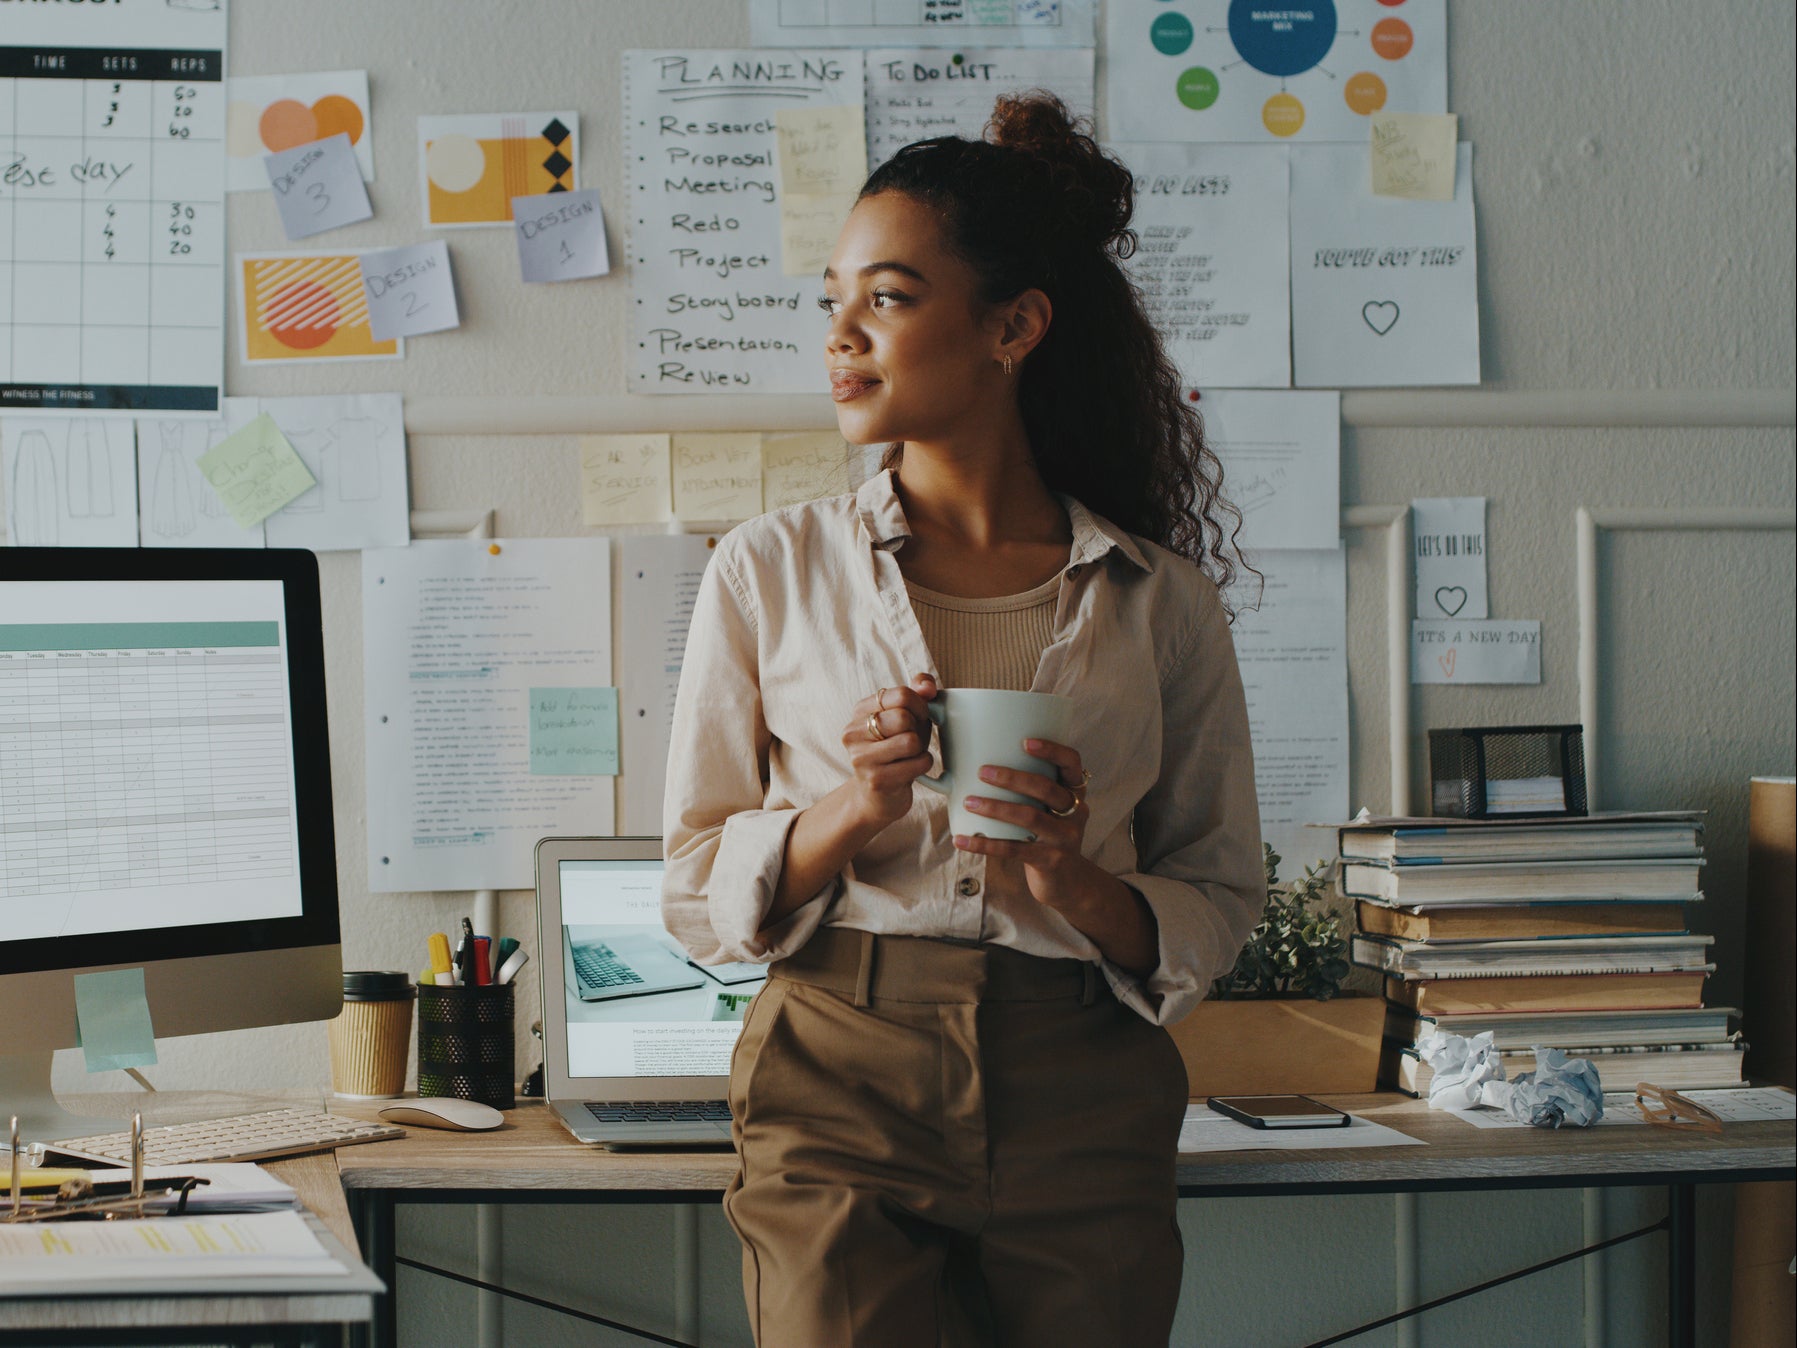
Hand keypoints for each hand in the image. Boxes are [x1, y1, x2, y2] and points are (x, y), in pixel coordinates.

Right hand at [842, 673, 938, 829]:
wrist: (879, 797)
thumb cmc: (897, 751)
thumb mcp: (908, 718)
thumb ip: (919, 693)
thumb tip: (928, 686)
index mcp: (860, 710)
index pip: (901, 694)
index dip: (920, 706)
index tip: (918, 718)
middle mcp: (853, 732)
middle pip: (903, 717)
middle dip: (918, 730)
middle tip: (912, 741)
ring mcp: (860, 757)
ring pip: (910, 741)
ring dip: (920, 750)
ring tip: (909, 756)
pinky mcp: (875, 780)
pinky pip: (917, 763)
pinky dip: (923, 765)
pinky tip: (911, 770)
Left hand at [955, 738, 1094, 907]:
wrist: (1068, 882)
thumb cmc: (1048, 836)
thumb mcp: (1050, 810)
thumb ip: (1030, 789)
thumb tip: (979, 764)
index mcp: (1075, 793)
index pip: (1072, 763)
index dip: (1052, 750)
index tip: (1025, 742)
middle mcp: (1076, 812)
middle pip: (1046, 788)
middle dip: (1012, 778)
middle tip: (982, 772)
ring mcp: (1065, 838)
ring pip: (1029, 816)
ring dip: (995, 807)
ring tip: (969, 802)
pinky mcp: (1050, 861)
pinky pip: (1013, 849)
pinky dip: (984, 844)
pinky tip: (961, 840)